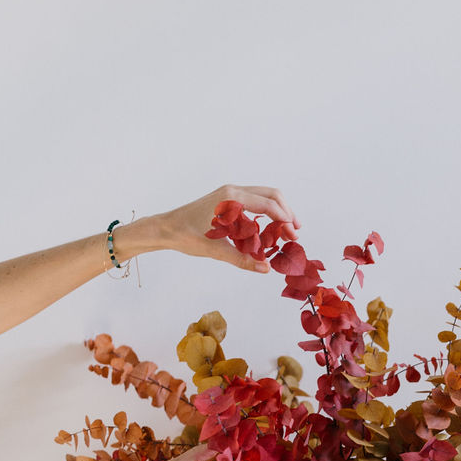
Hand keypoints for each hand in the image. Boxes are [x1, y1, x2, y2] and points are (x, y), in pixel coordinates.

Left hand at [120, 185, 300, 271]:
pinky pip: (254, 202)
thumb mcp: (214, 250)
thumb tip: (266, 269)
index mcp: (231, 198)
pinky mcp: (228, 200)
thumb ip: (242, 259)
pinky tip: (269, 230)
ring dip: (277, 212)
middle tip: (295, 233)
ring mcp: (231, 194)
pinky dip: (266, 214)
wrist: (165, 228)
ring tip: (286, 232)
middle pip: (271, 195)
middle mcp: (233, 191)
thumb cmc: (185, 235)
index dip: (284, 217)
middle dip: (286, 212)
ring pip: (264, 197)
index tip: (294, 233)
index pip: (267, 203)